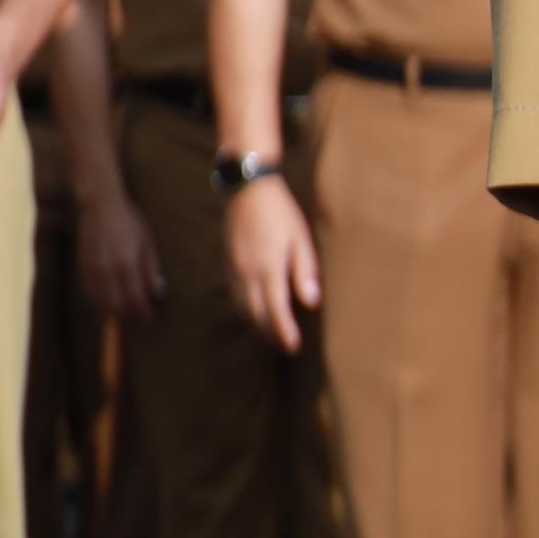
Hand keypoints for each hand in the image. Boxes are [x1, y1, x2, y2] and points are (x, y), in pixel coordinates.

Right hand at [75, 181, 164, 322]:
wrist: (100, 205)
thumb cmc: (129, 221)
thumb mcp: (148, 242)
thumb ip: (152, 269)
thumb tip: (159, 293)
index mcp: (126, 264)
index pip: (135, 299)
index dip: (143, 314)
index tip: (151, 322)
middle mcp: (106, 270)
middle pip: (116, 306)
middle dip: (129, 316)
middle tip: (140, 318)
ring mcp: (91, 269)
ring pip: (100, 302)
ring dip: (114, 311)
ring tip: (127, 312)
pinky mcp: (82, 266)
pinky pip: (89, 293)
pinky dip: (99, 302)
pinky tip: (108, 301)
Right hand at [226, 172, 321, 351]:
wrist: (247, 190)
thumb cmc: (280, 213)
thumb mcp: (300, 240)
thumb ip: (304, 272)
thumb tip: (311, 302)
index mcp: (268, 268)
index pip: (276, 310)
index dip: (284, 332)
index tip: (294, 347)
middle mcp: (247, 273)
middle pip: (257, 314)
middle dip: (271, 334)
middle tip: (286, 347)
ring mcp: (233, 269)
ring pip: (243, 307)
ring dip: (257, 324)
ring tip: (273, 335)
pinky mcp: (228, 264)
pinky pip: (235, 295)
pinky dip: (246, 309)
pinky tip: (256, 312)